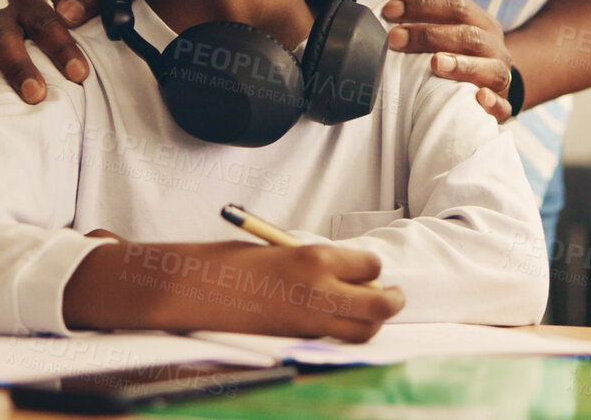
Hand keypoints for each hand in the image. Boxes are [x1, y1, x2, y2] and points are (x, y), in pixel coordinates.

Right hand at [0, 0, 102, 106]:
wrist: (56, 18)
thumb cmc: (78, 16)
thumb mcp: (92, 0)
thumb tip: (70, 13)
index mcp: (32, 3)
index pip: (44, 22)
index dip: (61, 47)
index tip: (79, 74)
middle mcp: (4, 20)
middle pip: (4, 38)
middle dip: (18, 67)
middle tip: (36, 95)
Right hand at [64, 241, 403, 341]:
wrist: (195, 288)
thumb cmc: (233, 262)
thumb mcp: (282, 250)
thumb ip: (316, 264)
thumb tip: (346, 276)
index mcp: (315, 258)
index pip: (370, 265)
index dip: (372, 267)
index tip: (368, 268)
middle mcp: (319, 291)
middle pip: (379, 304)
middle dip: (391, 300)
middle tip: (394, 295)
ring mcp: (309, 320)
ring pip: (364, 330)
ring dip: (372, 320)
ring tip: (372, 311)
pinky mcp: (296, 340)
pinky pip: (336, 339)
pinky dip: (345, 331)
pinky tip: (338, 321)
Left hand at [381, 0, 514, 120]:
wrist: (490, 84)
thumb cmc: (457, 49)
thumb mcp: (441, 22)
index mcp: (481, 22)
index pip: (456, 6)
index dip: (423, 5)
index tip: (390, 11)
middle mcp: (495, 47)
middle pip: (469, 35)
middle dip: (430, 35)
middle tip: (396, 39)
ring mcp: (501, 77)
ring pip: (491, 69)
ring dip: (462, 65)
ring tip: (435, 63)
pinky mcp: (502, 106)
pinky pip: (503, 106)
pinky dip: (493, 103)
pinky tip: (478, 98)